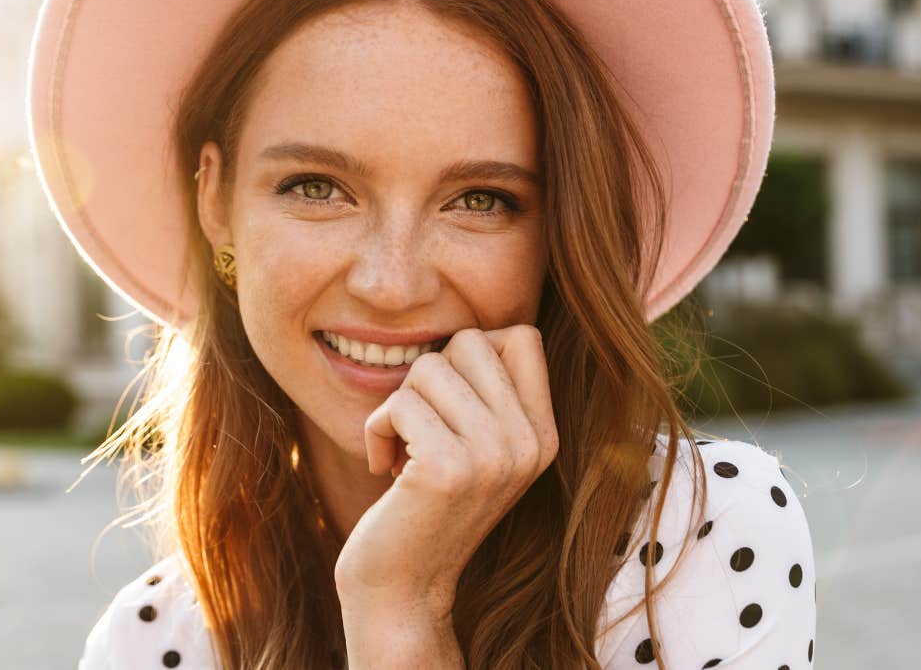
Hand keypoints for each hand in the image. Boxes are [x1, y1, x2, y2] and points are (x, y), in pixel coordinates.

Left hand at [333, 324, 558, 617]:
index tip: (451, 407)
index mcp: (544, 436)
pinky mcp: (448, 469)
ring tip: (404, 453)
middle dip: (428, 378)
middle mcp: (530, 444)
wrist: (402, 589)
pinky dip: (376, 430)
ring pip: (428, 367)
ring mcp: (494, 456)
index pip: (522, 336)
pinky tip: (385, 470)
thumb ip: (489, 393)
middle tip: (422, 430)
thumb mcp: (478, 448)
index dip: (471, 356)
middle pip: (471, 341)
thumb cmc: (424, 506)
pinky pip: (398, 403)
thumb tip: (472, 331)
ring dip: (398, 407)